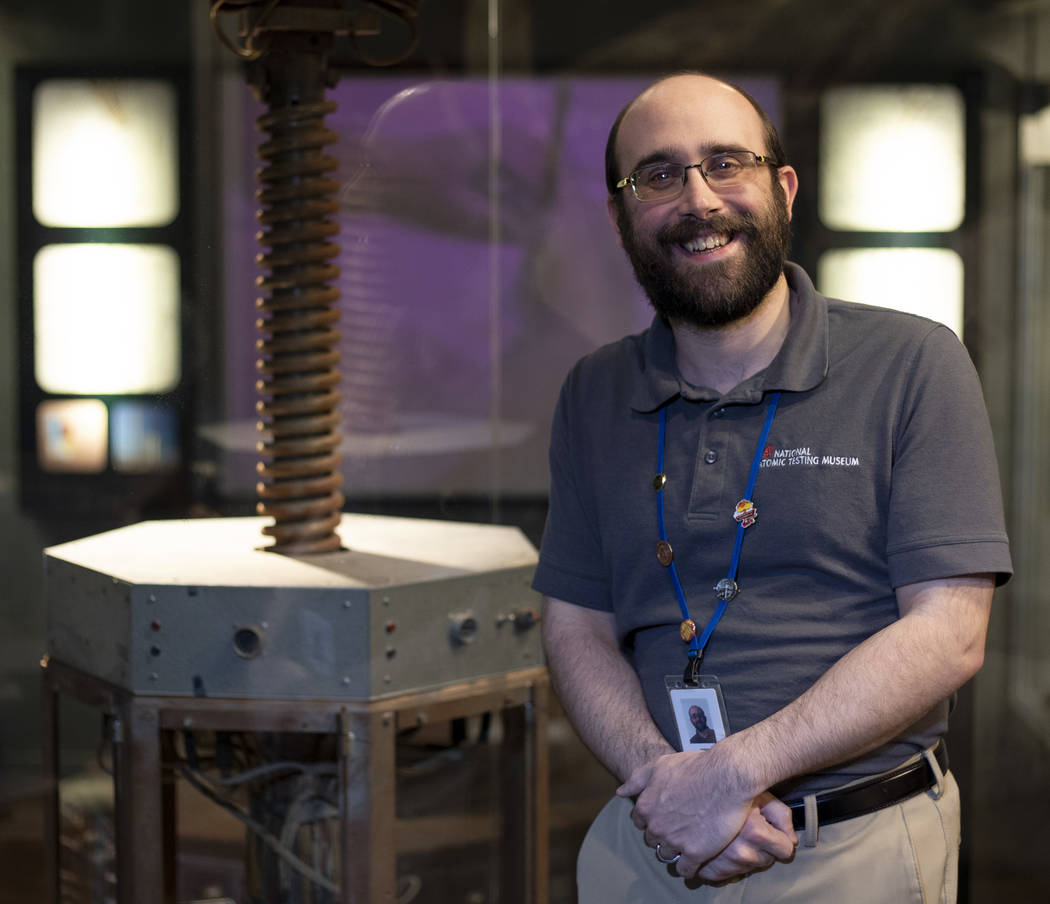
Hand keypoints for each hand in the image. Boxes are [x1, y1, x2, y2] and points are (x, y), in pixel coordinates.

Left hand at [617, 750, 795, 879]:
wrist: (726, 777)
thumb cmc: (695, 767)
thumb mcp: (660, 765)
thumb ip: (637, 780)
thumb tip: (620, 792)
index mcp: (646, 806)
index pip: (640, 822)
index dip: (652, 818)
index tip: (665, 816)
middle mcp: (656, 826)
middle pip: (653, 839)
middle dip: (663, 834)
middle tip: (679, 827)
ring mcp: (674, 841)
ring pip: (667, 854)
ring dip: (675, 850)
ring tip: (689, 841)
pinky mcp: (695, 853)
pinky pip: (685, 869)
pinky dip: (689, 867)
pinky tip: (697, 858)